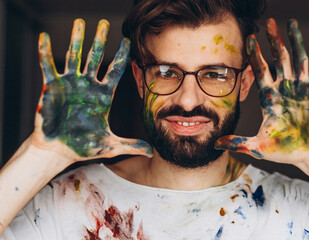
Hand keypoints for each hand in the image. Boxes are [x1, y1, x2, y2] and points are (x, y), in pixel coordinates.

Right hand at [33, 19, 152, 160]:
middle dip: (99, 40)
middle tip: (104, 23)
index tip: (128, 42)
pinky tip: (44, 38)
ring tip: (79, 22)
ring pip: (74, 57)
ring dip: (76, 40)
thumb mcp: (110, 145)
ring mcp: (70, 84)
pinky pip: (48, 67)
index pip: (115, 71)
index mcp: (103, 96)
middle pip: (95, 58)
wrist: (60, 150)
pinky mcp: (52, 88)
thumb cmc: (84, 145)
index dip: (122, 57)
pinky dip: (45, 53)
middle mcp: (88, 86)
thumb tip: (151, 151)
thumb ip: (130, 145)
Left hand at [215, 18, 308, 164]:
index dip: (254, 55)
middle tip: (268, 23)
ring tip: (292, 23)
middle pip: (278, 59)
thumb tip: (215, 145)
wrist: (308, 156)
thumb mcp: (257, 146)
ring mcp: (301, 89)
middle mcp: (284, 89)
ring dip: (295, 41)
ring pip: (297, 59)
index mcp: (269, 97)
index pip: (259, 70)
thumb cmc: (284, 150)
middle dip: (273, 41)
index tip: (248, 39)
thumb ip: (236, 143)